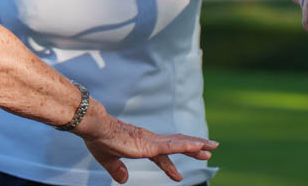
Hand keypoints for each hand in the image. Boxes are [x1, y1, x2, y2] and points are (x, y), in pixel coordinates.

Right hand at [79, 109, 218, 183]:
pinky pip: (172, 146)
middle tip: (209, 150)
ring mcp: (151, 141)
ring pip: (179, 143)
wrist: (95, 127)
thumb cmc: (99, 140)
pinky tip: (198, 147)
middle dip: (193, 148)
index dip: (169, 166)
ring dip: (196, 145)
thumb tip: (123, 180)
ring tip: (212, 147)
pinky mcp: (150, 144)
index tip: (178, 176)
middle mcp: (149, 140)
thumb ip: (117, 170)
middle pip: (176, 144)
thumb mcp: (109, 160)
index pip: (160, 155)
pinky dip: (186, 146)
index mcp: (141, 144)